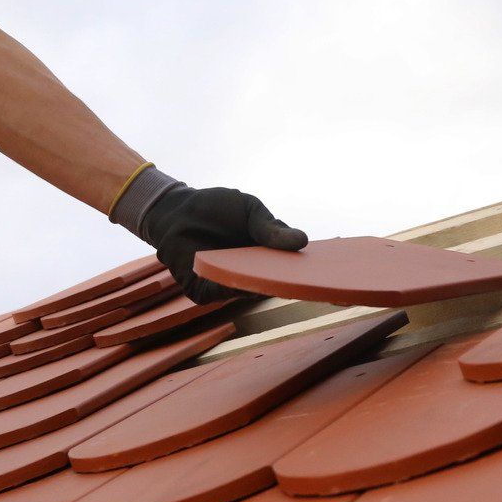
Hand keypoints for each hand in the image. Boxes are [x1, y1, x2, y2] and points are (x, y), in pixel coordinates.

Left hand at [141, 186, 308, 302]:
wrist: (177, 208)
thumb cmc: (216, 208)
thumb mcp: (249, 210)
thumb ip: (271, 227)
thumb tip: (303, 242)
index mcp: (264, 257)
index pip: (288, 268)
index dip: (304, 271)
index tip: (323, 271)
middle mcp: (248, 274)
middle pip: (272, 284)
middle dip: (286, 281)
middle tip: (305, 279)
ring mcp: (227, 284)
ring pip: (248, 291)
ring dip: (260, 286)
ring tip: (276, 279)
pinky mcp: (203, 290)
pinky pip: (221, 293)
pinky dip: (231, 288)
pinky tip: (243, 282)